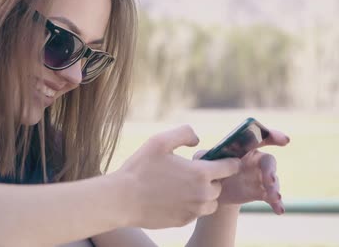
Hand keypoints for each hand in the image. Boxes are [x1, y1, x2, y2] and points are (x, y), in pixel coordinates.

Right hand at [116, 125, 240, 228]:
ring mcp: (194, 211)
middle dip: (210, 178)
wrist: (123, 199)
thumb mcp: (160, 141)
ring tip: (181, 185)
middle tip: (188, 171)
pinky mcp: (184, 221)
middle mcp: (202, 194)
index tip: (219, 159)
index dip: (228, 161)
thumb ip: (184, 133)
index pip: (230, 167)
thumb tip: (197, 141)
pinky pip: (195, 212)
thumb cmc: (140, 168)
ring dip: (202, 193)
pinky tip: (171, 197)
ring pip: (210, 202)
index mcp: (200, 173)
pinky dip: (189, 205)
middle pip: (219, 185)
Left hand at [194, 129, 289, 214]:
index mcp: (242, 148)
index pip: (259, 138)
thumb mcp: (202, 162)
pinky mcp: (261, 191)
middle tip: (269, 180)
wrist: (212, 192)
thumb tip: (205, 156)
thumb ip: (204, 157)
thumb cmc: (208, 170)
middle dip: (270, 170)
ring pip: (272, 180)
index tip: (284, 140)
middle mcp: (255, 160)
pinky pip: (272, 196)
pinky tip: (279, 209)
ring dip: (274, 188)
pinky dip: (276, 202)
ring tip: (274, 197)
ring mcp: (260, 176)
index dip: (272, 136)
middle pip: (268, 161)